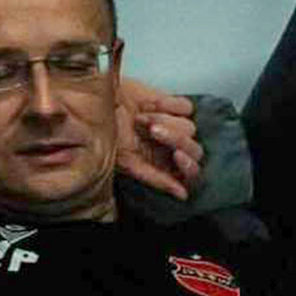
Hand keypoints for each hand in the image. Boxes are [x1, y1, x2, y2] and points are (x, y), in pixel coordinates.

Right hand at [115, 77, 202, 200]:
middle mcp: (172, 148)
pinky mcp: (174, 106)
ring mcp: (175, 126)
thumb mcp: (128, 162)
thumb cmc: (108, 133)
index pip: (192, 173)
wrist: (100, 102)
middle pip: (195, 150)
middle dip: (175, 139)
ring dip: (163, 120)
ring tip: (140, 118)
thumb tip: (182, 194)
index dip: (189, 166)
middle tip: (152, 131)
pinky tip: (149, 106)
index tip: (177, 155)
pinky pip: (186, 108)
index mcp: (164, 166)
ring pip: (190, 128)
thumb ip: (156, 179)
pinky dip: (168, 105)